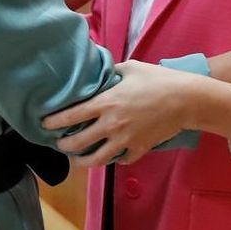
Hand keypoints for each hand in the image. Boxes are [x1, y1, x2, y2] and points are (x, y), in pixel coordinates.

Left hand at [46, 60, 217, 166]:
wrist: (186, 100)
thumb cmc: (158, 80)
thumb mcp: (132, 68)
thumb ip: (111, 70)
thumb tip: (100, 71)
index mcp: (106, 102)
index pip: (71, 116)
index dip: (54, 122)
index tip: (44, 124)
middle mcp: (111, 124)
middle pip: (78, 142)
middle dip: (64, 145)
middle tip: (60, 144)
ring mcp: (125, 140)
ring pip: (96, 159)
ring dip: (82, 161)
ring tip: (77, 160)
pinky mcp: (139, 149)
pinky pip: (121, 159)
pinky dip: (114, 159)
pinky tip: (111, 156)